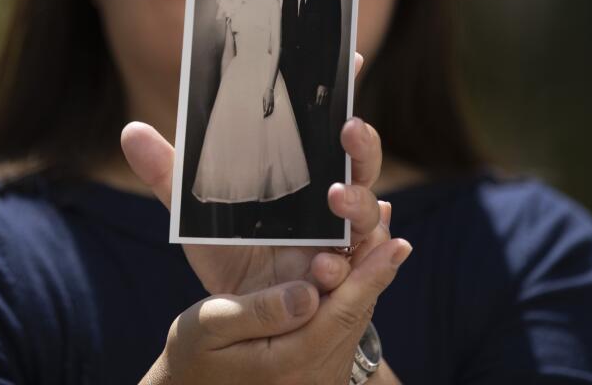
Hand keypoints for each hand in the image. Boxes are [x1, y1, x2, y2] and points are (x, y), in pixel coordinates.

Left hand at [121, 53, 392, 296]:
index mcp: (306, 171)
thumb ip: (169, 174)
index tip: (349, 57)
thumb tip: (130, 130)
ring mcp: (346, 236)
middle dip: (363, 143)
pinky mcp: (349, 277)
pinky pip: (372, 265)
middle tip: (348, 128)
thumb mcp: (196, 214)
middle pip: (362, 160)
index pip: (329, 125)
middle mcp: (334, 197)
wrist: (242, 318)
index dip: (342, 91)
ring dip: (359, 201)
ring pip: (369, 210)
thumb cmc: (231, 253)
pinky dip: (374, 256)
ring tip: (336, 198)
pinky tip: (353, 254)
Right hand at [142, 237, 411, 384]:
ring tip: (381, 233)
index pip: (342, 311)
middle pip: (357, 311)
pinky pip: (343, 326)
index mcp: (290, 361)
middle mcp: (315, 373)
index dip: (372, 275)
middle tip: (390, 222)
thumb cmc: (193, 359)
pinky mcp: (319, 370)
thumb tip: (308, 291)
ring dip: (368, 276)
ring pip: (354, 318)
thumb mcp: (209, 328)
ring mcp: (320, 376)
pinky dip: (353, 292)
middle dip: (376, 266)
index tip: (397, 243)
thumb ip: (259, 311)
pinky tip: (358, 263)